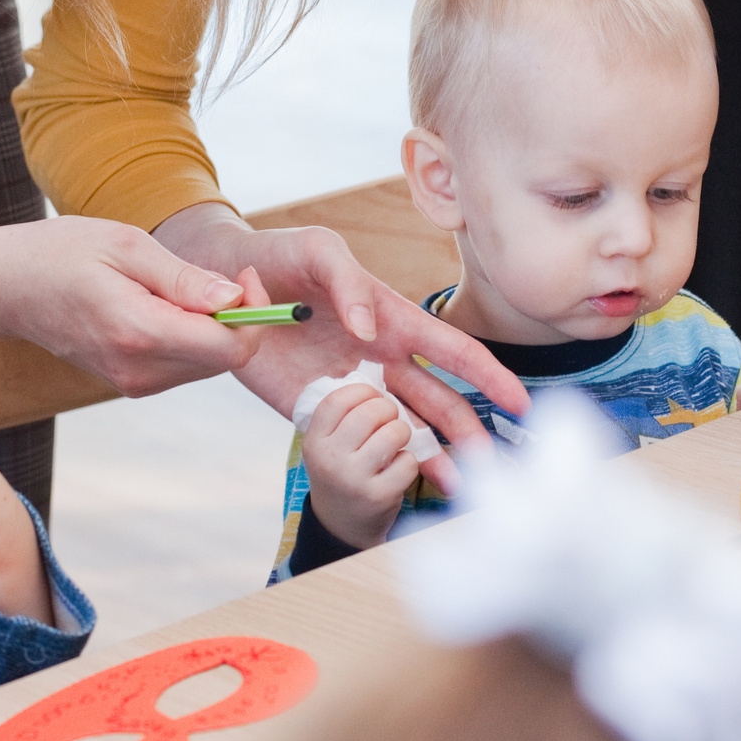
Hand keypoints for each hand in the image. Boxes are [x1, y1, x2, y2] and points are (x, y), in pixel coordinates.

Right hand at [0, 218, 264, 396]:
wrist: (2, 288)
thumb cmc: (58, 253)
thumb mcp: (125, 244)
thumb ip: (183, 277)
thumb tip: (235, 299)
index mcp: (139, 332)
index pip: (230, 349)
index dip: (255, 315)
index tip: (245, 276)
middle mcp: (138, 369)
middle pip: (224, 359)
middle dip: (238, 319)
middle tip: (219, 275)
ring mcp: (132, 382)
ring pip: (206, 363)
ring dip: (212, 326)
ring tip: (177, 285)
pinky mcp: (129, 382)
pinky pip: (183, 364)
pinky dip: (190, 335)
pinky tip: (163, 303)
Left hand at [153, 204, 528, 481]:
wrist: (219, 285)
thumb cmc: (276, 257)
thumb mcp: (317, 251)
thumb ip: (348, 282)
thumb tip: (370, 328)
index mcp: (391, 320)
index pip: (452, 350)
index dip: (489, 376)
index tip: (521, 404)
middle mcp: (380, 360)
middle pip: (439, 402)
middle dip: (468, 433)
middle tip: (493, 469)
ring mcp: (351, 388)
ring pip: (404, 430)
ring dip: (433, 458)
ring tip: (459, 490)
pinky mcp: (313, 410)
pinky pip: (354, 441)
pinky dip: (378, 465)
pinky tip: (400, 489)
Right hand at [301, 383, 423, 549]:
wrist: (342, 526)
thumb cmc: (340, 474)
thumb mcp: (327, 445)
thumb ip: (342, 415)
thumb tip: (373, 375)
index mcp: (314, 442)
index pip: (336, 400)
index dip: (361, 391)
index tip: (371, 396)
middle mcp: (330, 460)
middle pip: (370, 412)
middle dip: (388, 409)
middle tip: (389, 418)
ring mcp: (354, 480)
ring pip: (394, 432)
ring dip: (401, 434)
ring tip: (394, 443)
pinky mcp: (380, 496)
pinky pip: (408, 460)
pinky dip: (408, 461)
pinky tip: (395, 469)